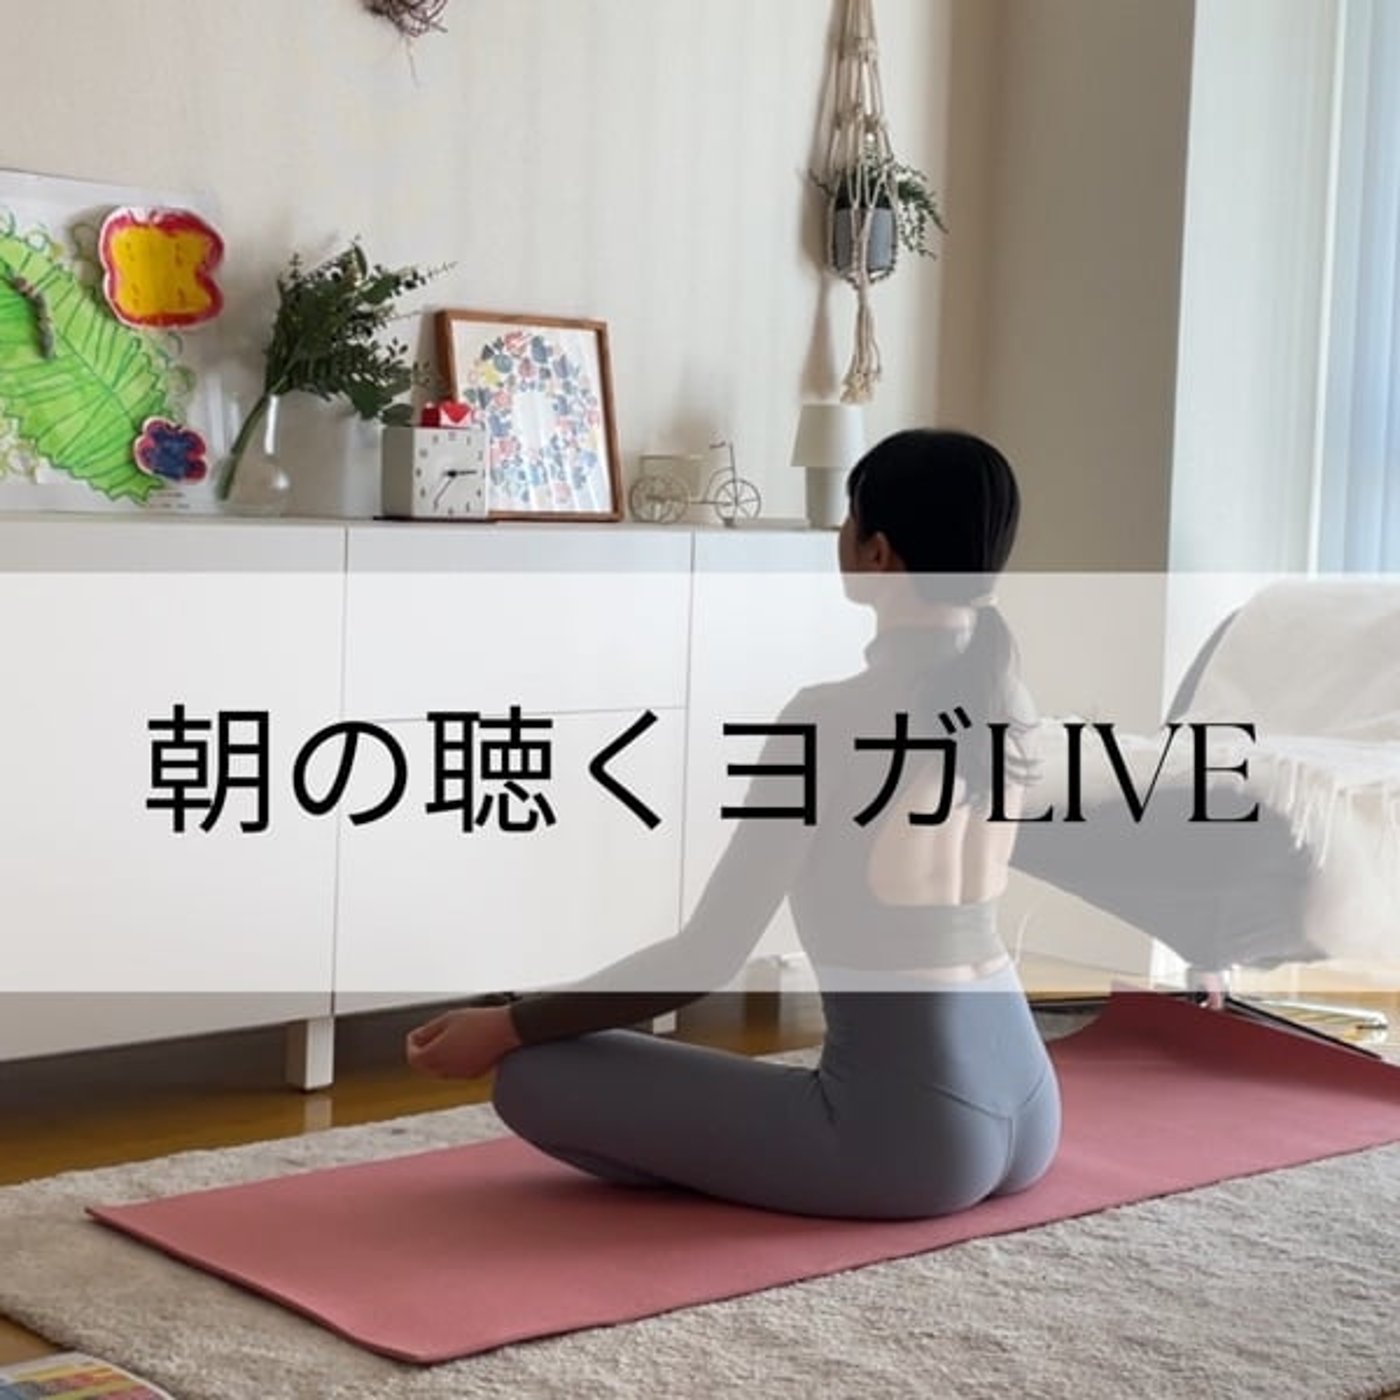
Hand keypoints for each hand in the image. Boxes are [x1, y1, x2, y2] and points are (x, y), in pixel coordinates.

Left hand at [405, 1005, 521, 1078]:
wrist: (507, 1030)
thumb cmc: (479, 1021)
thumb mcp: (448, 1018)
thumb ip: (428, 1031)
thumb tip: (417, 1038)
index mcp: (437, 1054)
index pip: (414, 1057)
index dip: (412, 1045)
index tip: (415, 1035)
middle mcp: (446, 1069)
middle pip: (425, 1066)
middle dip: (423, 1052)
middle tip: (428, 1037)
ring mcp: (460, 1074)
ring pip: (439, 1070)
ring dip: (437, 1058)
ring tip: (446, 1039)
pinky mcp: (473, 1075)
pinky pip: (454, 1071)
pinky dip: (452, 1062)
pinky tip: (461, 1047)